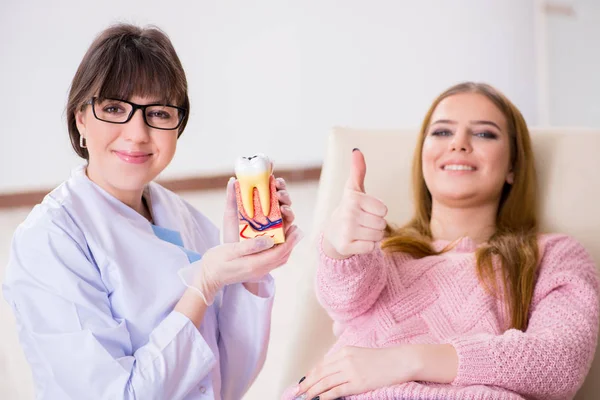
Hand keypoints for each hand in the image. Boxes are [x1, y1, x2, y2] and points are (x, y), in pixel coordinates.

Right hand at [190, 225, 301, 303]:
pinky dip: (279, 251)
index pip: (279, 253)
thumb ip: (250, 246)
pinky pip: (272, 261)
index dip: (290, 241)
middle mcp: (260, 270)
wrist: (208, 279)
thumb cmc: (216, 262)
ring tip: (290, 234)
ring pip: (279, 260)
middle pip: (282, 257)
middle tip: (296, 228)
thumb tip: (269, 240)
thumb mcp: (230, 251)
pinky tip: (276, 242)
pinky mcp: (255, 271)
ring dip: (286, 247)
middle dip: (291, 243)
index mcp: (255, 264)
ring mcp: (258, 272)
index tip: (296, 229)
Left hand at [222, 176, 295, 243]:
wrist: (233, 255)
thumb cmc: (232, 233)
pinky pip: (289, 222)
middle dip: (282, 190)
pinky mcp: (282, 233)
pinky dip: (290, 216)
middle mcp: (271, 211)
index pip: (270, 188)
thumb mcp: (231, 214)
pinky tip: (285, 212)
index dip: (273, 181)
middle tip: (278, 189)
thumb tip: (233, 179)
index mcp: (260, 203)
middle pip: (281, 196)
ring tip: (281, 201)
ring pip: (287, 208)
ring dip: (287, 202)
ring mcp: (278, 222)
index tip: (272, 176)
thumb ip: (232, 197)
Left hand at [294, 346, 418, 399]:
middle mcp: (345, 360)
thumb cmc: (382, 359)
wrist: (400, 361)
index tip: (303, 382)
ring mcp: (351, 371)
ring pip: (325, 382)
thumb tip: (331, 372)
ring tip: (306, 397)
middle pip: (320, 373)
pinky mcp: (358, 383)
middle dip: (307, 383)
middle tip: (297, 392)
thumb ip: (345, 361)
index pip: (322, 364)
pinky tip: (319, 399)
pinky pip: (337, 391)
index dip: (310, 374)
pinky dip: (325, 396)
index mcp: (345, 351)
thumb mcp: (360, 354)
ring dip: (313, 391)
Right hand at [323, 149, 387, 258]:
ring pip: (378, 236)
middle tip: (363, 222)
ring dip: (372, 235)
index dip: (378, 211)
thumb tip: (356, 150)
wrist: (332, 232)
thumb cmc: (349, 208)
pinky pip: (371, 247)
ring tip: (360, 231)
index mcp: (353, 198)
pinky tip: (357, 241)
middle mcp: (348, 213)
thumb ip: (358, 170)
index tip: (366, 210)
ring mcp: (346, 231)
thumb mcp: (353, 189)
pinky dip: (367, 246)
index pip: (383, 209)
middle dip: (376, 224)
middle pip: (382, 224)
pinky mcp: (346, 246)